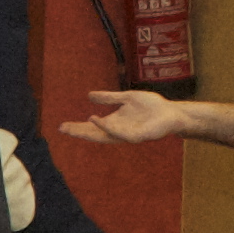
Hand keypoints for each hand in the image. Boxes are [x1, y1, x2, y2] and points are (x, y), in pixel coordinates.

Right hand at [65, 90, 194, 146]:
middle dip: (79, 132)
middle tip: (62, 129)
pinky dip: (106, 127)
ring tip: (76, 126)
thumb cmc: (151, 106)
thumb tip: (89, 96)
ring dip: (90, 131)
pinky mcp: (137, 136)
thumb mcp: (126, 98)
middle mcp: (118, 131)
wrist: (171, 113)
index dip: (78, 126)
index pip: (93, 127)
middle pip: (94, 134)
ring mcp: (127, 135)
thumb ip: (109, 98)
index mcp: (115, 123)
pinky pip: (119, 132)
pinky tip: (97, 120)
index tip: (62, 126)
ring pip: (104, 135)